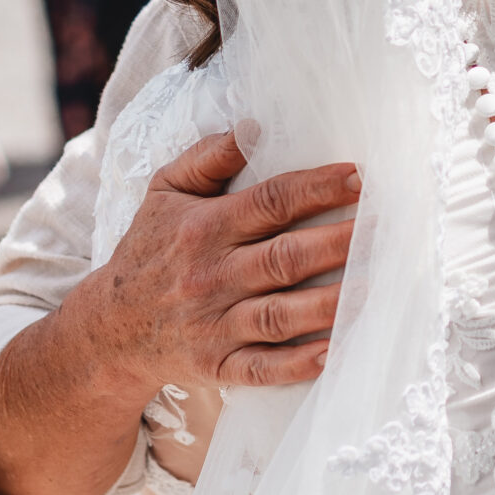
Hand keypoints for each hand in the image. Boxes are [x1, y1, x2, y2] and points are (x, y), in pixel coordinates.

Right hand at [63, 130, 358, 394]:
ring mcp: (214, 325)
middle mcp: (210, 276)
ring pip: (280, 315)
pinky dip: (299, 364)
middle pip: (284, 258)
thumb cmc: (150, 248)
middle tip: (385, 229)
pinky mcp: (217, 365)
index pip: (269, 202)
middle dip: (338, 242)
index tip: (359, 176)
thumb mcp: (165, 192)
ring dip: (331, 303)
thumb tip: (255, 127)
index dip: (316, 188)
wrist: (108, 327)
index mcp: (203, 228)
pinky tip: (336, 351)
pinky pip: (262, 368)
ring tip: (376, 285)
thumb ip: (208, 157)